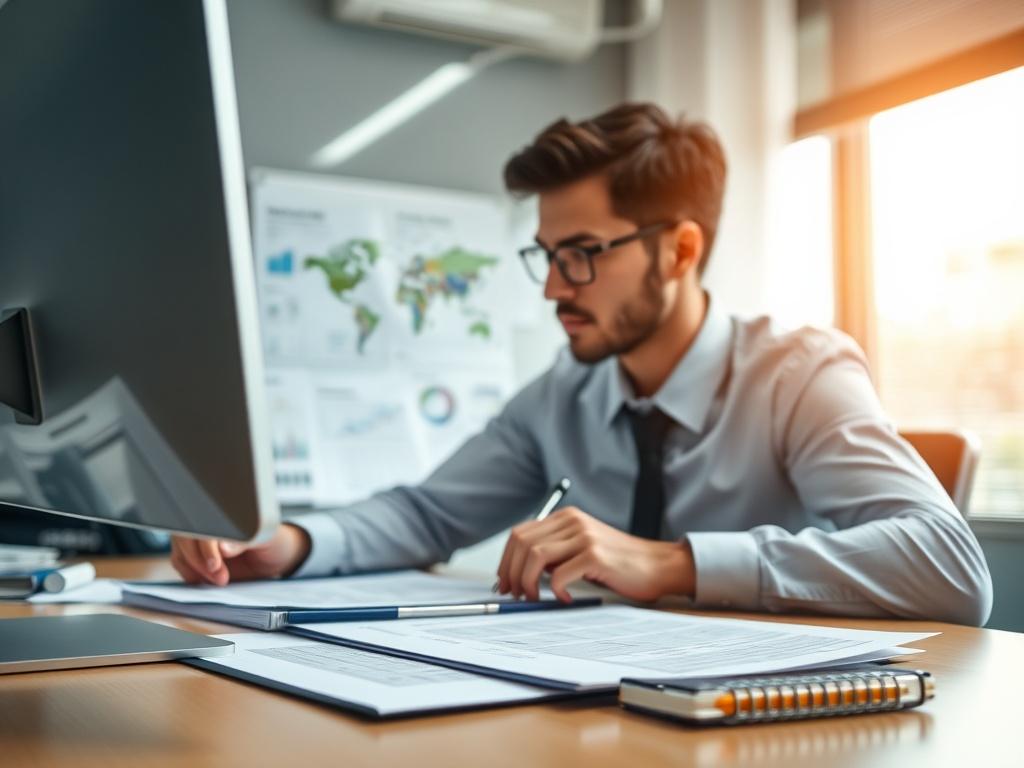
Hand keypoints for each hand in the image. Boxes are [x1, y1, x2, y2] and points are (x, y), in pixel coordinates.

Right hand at [169, 523, 310, 585]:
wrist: (273, 557)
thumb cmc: (272, 542)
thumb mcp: (265, 538)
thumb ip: (244, 541)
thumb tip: (223, 547)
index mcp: (223, 510)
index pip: (204, 523)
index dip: (207, 546)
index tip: (216, 564)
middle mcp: (206, 520)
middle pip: (186, 538)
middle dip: (201, 562)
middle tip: (221, 578)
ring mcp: (198, 537)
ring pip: (181, 551)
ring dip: (195, 570)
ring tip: (220, 580)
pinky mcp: (194, 552)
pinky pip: (181, 562)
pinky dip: (191, 574)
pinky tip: (208, 580)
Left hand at [495, 507, 695, 602]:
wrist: (657, 565)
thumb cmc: (618, 564)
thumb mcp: (581, 550)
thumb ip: (555, 554)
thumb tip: (518, 573)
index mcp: (566, 518)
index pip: (520, 534)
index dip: (506, 560)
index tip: (505, 582)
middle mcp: (573, 521)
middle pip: (522, 543)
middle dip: (511, 572)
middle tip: (514, 594)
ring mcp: (584, 536)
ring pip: (535, 555)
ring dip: (527, 582)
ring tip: (534, 598)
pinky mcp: (595, 555)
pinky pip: (560, 574)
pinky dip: (555, 590)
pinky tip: (564, 598)